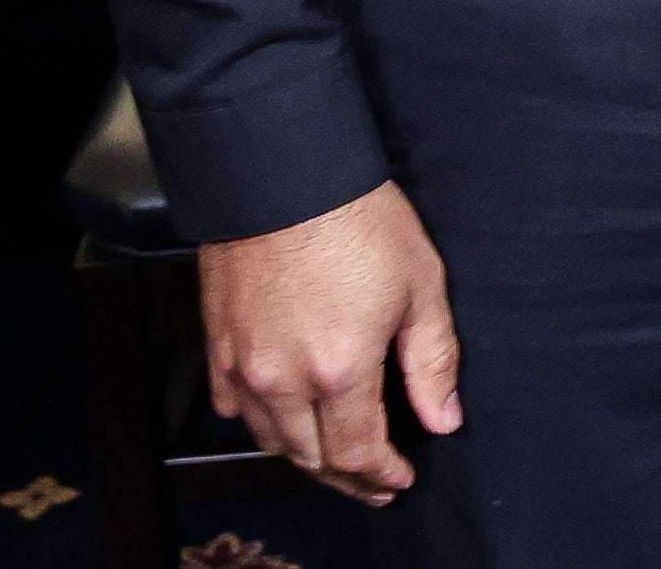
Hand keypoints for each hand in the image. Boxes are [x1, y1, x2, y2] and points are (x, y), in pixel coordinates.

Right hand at [198, 179, 460, 502]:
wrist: (282, 175)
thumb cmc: (358, 221)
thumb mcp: (421, 284)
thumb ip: (432, 361)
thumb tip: (444, 419)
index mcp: (338, 369)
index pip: (357, 453)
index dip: (381, 475)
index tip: (400, 481)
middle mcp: (282, 380)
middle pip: (310, 457)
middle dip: (347, 479)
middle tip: (374, 485)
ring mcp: (242, 366)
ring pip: (270, 439)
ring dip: (304, 458)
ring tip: (334, 462)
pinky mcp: (217, 345)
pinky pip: (232, 408)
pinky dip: (261, 424)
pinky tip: (282, 420)